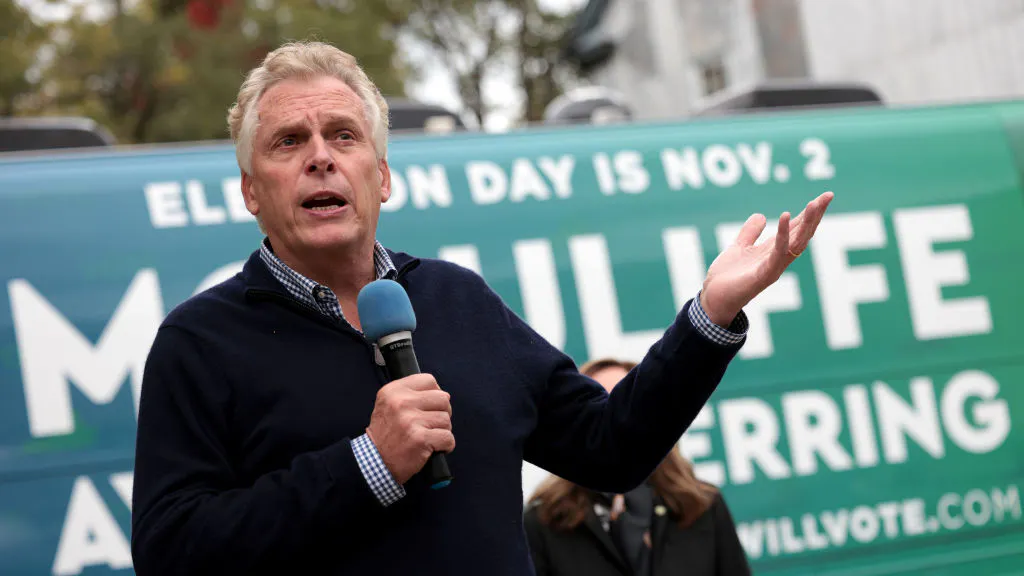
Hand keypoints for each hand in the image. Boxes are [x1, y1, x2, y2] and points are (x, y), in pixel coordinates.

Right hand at [366, 373, 454, 484]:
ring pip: (446, 419)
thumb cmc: (386, 434)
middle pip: (442, 398)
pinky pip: (448, 437)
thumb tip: (438, 392)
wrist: (376, 461)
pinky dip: (446, 445)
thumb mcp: (388, 404)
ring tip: (430, 436)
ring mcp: (411, 420)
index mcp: (394, 391)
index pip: (429, 380)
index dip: (435, 393)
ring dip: (443, 430)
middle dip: (442, 412)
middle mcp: (401, 402)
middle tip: (432, 423)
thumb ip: (409, 394)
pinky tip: (435, 448)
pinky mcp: (420, 439)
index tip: (430, 406)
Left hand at [700, 191, 833, 325]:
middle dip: (815, 215)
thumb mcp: (738, 247)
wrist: (713, 299)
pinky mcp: (764, 275)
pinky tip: (785, 216)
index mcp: (773, 251)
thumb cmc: (727, 277)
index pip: (796, 229)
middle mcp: (778, 259)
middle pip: (802, 234)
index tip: (823, 196)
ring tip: (814, 203)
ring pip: (796, 242)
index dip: (809, 213)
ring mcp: (774, 267)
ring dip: (806, 222)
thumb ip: (750, 233)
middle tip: (828, 196)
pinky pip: (778, 252)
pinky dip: (783, 235)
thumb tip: (760, 216)